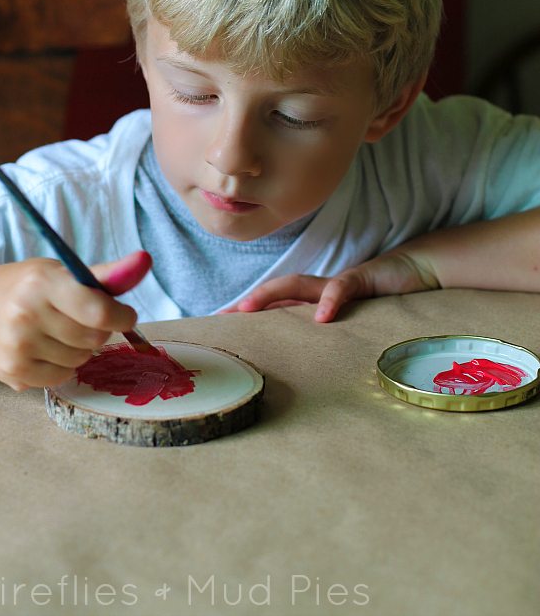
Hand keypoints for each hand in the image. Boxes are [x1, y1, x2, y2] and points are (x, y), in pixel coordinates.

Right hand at [0, 250, 151, 390]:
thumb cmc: (30, 288)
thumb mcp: (63, 272)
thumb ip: (105, 275)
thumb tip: (144, 261)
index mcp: (43, 282)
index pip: (99, 311)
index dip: (122, 317)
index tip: (125, 315)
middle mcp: (26, 313)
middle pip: (94, 339)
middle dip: (99, 331)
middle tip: (84, 320)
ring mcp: (18, 345)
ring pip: (81, 360)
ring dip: (81, 350)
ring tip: (60, 333)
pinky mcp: (13, 371)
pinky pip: (63, 377)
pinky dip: (64, 366)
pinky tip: (47, 350)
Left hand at [222, 250, 439, 322]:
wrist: (415, 272)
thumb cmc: (382, 301)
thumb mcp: (353, 325)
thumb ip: (332, 339)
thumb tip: (311, 365)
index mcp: (315, 301)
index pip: (276, 305)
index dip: (249, 313)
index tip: (221, 327)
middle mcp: (320, 290)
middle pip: (275, 293)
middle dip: (247, 303)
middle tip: (221, 318)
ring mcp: (337, 283)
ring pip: (297, 285)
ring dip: (270, 296)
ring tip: (249, 308)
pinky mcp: (362, 279)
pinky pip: (342, 288)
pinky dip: (330, 301)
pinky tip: (321, 317)